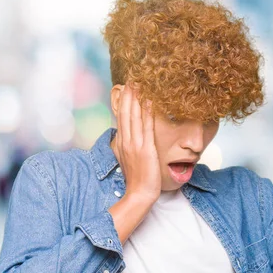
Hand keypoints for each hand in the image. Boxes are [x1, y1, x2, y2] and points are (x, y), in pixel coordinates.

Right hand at [113, 85, 161, 202]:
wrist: (139, 193)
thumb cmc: (138, 179)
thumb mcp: (129, 160)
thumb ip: (127, 147)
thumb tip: (127, 138)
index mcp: (122, 143)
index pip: (122, 118)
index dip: (124, 102)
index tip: (127, 88)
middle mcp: (126, 141)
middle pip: (126, 113)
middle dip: (129, 95)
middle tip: (132, 78)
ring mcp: (135, 144)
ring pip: (134, 117)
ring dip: (137, 99)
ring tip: (140, 83)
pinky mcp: (146, 149)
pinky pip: (147, 127)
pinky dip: (148, 112)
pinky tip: (151, 101)